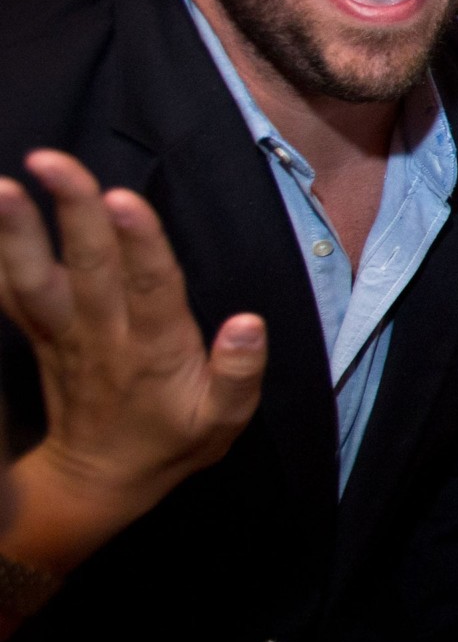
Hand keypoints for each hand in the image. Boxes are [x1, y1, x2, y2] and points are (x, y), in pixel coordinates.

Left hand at [0, 151, 263, 562]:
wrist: (99, 479)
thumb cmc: (172, 441)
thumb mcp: (224, 422)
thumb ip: (239, 374)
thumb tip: (249, 322)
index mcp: (155, 351)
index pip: (149, 288)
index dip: (139, 243)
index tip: (124, 197)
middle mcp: (103, 336)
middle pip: (88, 267)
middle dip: (72, 211)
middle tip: (53, 161)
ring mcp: (63, 334)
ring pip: (36, 279)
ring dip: (17, 232)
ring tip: (2, 186)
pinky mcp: (38, 333)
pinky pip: (10, 292)